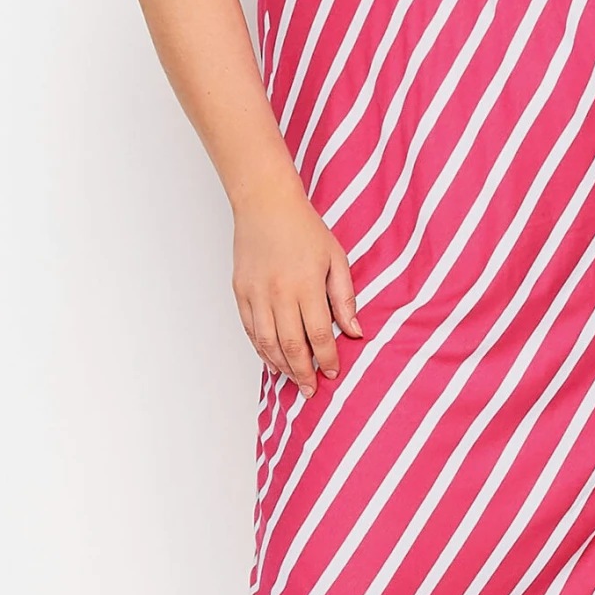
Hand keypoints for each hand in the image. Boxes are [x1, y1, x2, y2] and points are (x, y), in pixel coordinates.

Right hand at [231, 173, 363, 396]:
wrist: (265, 204)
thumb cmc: (304, 229)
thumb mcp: (336, 258)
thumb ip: (345, 297)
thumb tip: (355, 332)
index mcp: (306, 284)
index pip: (319, 334)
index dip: (327, 358)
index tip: (333, 372)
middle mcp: (279, 292)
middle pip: (291, 345)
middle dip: (303, 372)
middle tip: (310, 390)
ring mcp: (256, 293)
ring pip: (267, 342)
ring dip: (281, 365)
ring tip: (293, 379)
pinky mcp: (240, 292)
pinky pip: (250, 329)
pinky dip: (261, 349)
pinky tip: (272, 360)